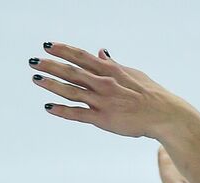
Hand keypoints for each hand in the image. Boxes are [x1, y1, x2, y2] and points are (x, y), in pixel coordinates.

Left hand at [30, 42, 190, 138]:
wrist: (165, 115)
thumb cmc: (152, 94)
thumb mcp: (133, 74)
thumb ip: (113, 64)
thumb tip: (101, 52)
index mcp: (111, 71)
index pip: (81, 57)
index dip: (63, 50)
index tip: (48, 45)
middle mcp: (104, 84)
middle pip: (71, 72)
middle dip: (50, 65)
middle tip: (33, 61)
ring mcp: (102, 102)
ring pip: (71, 91)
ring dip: (51, 84)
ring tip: (36, 78)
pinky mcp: (104, 119)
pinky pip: (78, 114)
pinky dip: (62, 110)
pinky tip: (49, 107)